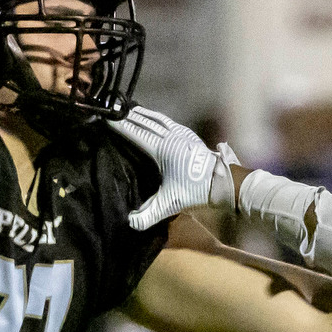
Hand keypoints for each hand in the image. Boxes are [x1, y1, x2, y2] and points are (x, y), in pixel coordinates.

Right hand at [109, 105, 239, 230]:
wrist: (223, 183)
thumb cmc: (195, 191)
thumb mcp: (170, 204)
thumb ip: (149, 214)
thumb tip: (130, 223)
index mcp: (163, 148)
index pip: (137, 133)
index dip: (121, 126)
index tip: (107, 118)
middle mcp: (171, 136)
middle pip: (145, 122)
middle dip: (128, 115)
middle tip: (112, 108)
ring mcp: (181, 133)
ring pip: (157, 119)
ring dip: (142, 114)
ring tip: (129, 109)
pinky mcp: (189, 135)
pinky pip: (167, 121)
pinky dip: (155, 117)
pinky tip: (152, 118)